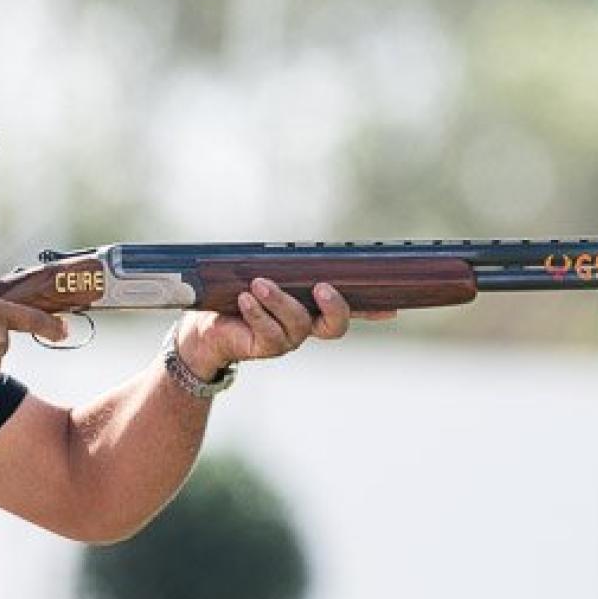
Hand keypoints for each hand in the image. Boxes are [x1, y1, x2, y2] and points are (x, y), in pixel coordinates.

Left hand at [175, 279, 395, 378]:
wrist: (204, 326)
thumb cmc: (236, 294)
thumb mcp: (263, 275)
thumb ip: (284, 268)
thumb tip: (297, 251)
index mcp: (312, 307)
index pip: (350, 309)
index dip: (373, 310)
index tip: (393, 308)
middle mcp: (306, 326)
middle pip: (336, 327)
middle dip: (334, 308)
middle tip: (321, 288)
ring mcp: (287, 340)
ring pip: (297, 324)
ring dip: (280, 301)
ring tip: (259, 284)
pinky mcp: (265, 347)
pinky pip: (268, 332)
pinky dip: (257, 313)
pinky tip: (246, 299)